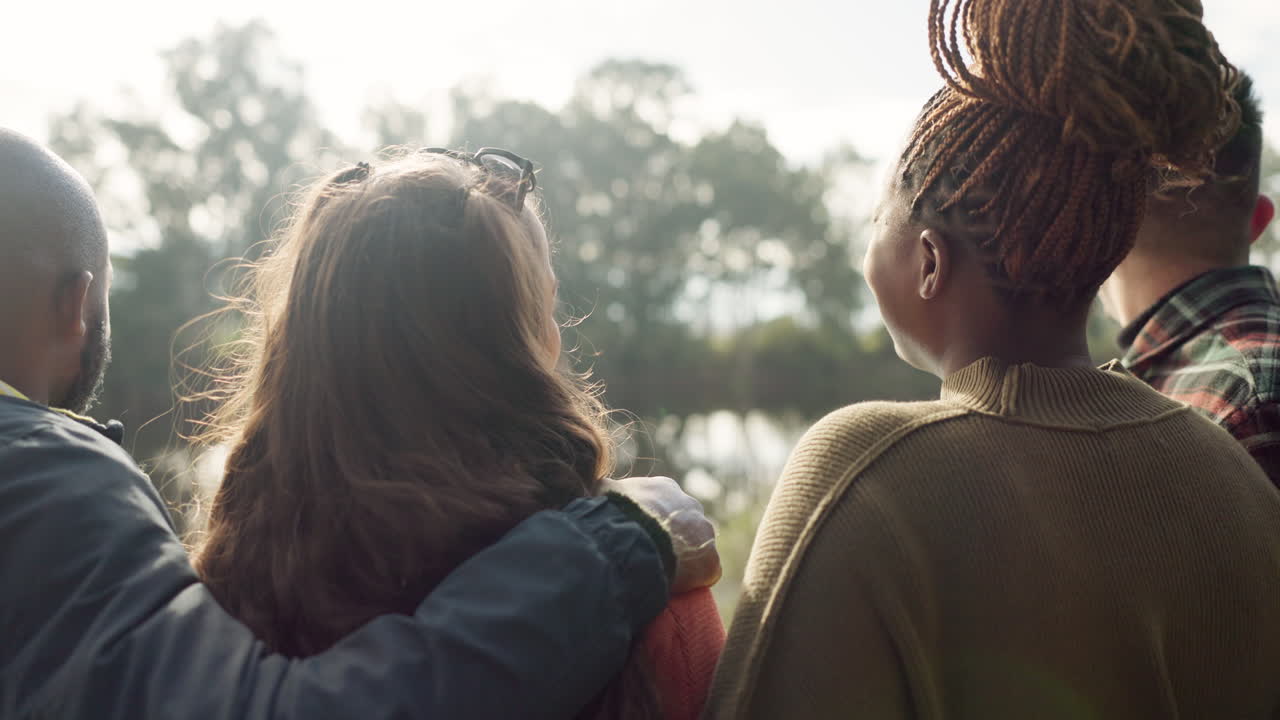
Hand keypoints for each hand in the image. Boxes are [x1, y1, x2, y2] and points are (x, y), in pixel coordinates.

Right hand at [603, 476, 720, 592]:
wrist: (631, 540)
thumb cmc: (614, 516)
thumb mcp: (605, 493)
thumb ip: (607, 489)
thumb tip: (601, 489)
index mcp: (665, 488)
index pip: (663, 505)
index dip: (652, 522)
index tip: (641, 535)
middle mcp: (690, 505)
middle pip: (684, 525)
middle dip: (671, 538)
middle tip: (652, 555)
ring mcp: (704, 532)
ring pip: (696, 548)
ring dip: (683, 559)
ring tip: (662, 573)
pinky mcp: (710, 560)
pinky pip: (705, 573)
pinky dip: (692, 581)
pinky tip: (675, 587)